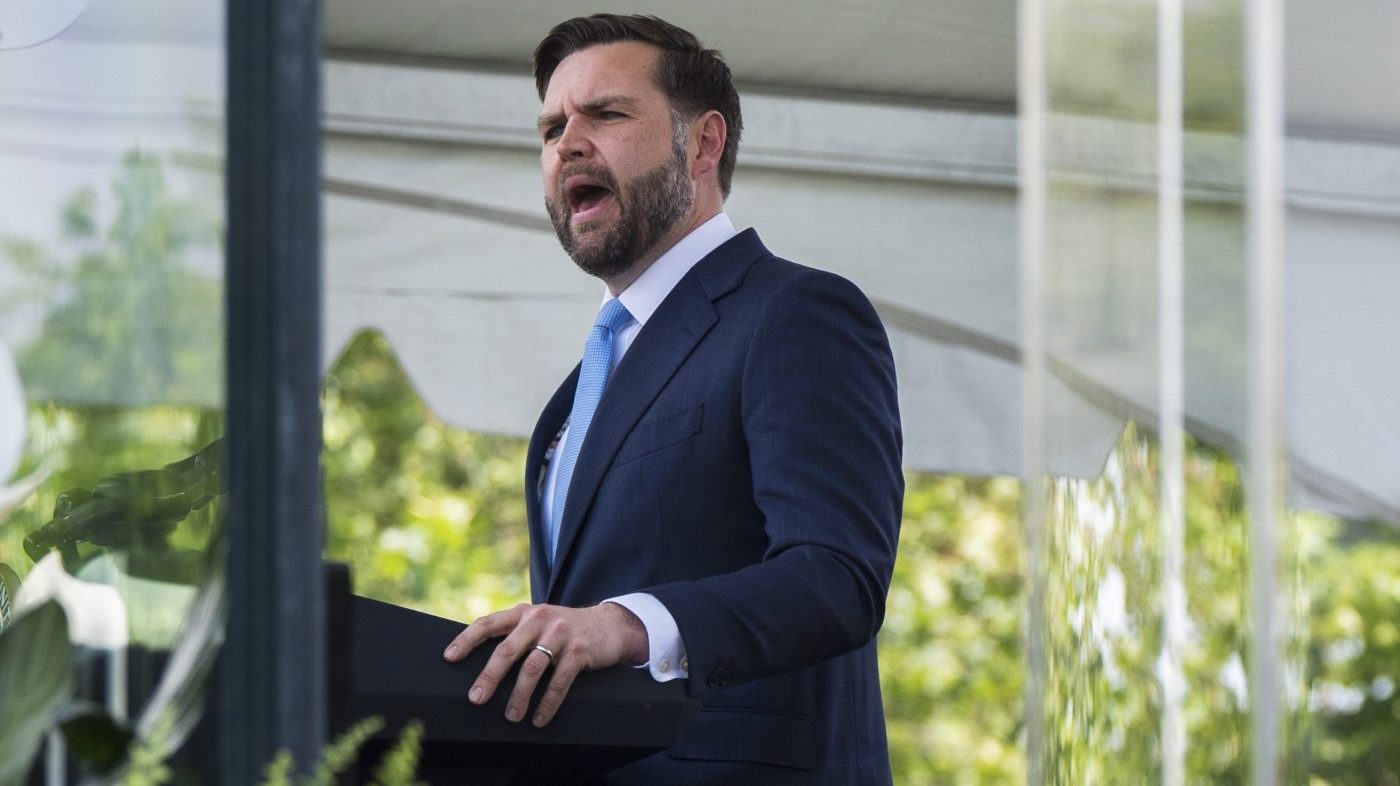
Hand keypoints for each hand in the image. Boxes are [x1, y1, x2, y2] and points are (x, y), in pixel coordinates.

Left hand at [442, 602, 647, 726]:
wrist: (611, 625)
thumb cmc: (565, 629)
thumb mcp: (539, 622)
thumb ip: (515, 633)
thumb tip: (480, 661)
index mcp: (523, 613)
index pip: (488, 623)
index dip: (467, 640)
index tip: (449, 658)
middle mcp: (539, 620)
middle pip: (508, 649)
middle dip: (490, 677)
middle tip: (476, 699)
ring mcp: (561, 634)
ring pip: (532, 668)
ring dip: (519, 696)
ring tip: (511, 717)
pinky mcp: (580, 651)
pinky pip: (559, 681)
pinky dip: (548, 703)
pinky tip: (539, 718)